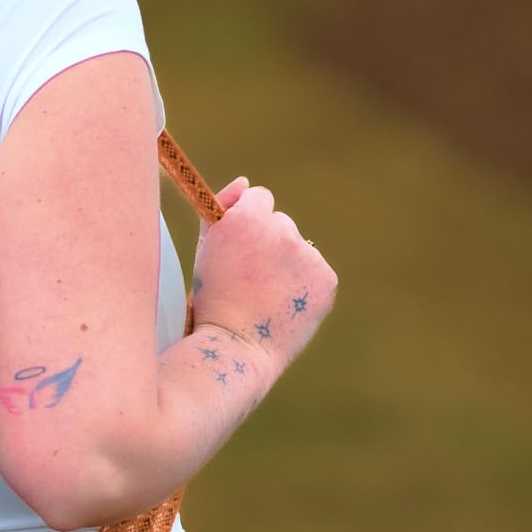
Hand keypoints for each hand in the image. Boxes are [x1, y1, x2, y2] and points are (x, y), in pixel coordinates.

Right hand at [189, 176, 336, 371]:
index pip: (259, 197)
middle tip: (250, 279)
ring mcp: (306, 255)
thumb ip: (220, 209)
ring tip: (266, 296)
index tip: (241, 242)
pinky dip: (303, 285)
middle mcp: (280, 230)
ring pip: (298, 249)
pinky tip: (284, 305)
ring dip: (286, 265)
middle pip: (281, 223)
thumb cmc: (212, 300)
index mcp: (245, 219)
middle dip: (268, 244)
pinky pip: (315, 272)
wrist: (236, 348)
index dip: (248, 219)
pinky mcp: (326, 279)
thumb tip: (245, 182)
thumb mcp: (206, 250)